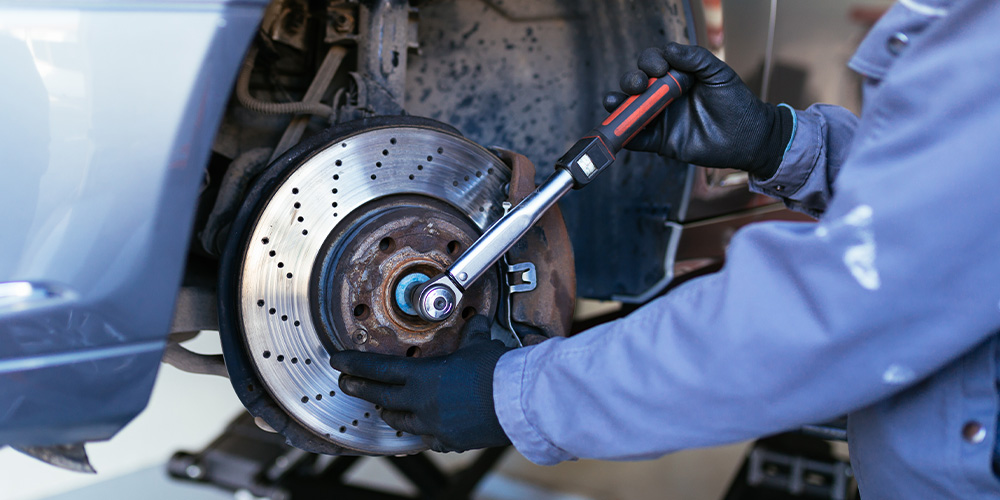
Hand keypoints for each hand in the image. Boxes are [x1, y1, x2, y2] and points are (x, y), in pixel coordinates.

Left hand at [329, 315, 511, 452]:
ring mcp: (433, 425)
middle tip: (345, 384)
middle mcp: (421, 403)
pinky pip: (427, 437)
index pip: (377, 369)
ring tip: (385, 406)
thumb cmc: (497, 372)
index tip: (338, 361)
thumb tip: (476, 321)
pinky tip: (425, 427)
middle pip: (379, 397)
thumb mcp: (479, 345)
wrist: (517, 403)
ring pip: (400, 421)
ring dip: (390, 411)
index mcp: (422, 377)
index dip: (354, 365)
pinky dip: (423, 430)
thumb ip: (471, 334)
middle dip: (359, 389)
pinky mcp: (449, 441)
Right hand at [604, 43, 793, 177]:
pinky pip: (637, 139)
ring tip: (616, 103)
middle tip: (639, 85)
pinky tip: (621, 130)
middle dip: (630, 80)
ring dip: (618, 104)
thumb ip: (695, 58)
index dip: (650, 62)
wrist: (747, 137)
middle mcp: (663, 96)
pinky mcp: (660, 142)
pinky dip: (625, 135)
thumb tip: (669, 49)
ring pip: (629, 110)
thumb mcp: (718, 73)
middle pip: (635, 84)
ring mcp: (660, 118)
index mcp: (676, 77)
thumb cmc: (736, 102)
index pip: (652, 63)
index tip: (661, 68)